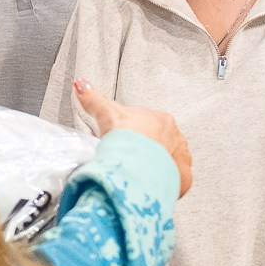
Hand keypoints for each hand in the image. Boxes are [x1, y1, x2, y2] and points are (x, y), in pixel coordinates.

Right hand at [74, 79, 192, 195]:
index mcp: (162, 119)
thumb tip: (82, 85)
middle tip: (130, 157)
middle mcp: (176, 137)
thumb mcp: (107, 114)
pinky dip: (167, 180)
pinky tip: (153, 180)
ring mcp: (181, 157)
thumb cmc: (126, 140)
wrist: (136, 167)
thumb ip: (94, 99)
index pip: (149, 124)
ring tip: (140, 170)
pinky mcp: (183, 177)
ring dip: (158, 164)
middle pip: (160, 142)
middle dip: (147, 149)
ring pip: (169, 159)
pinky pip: (176, 177)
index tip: (126, 141)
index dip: (135, 133)